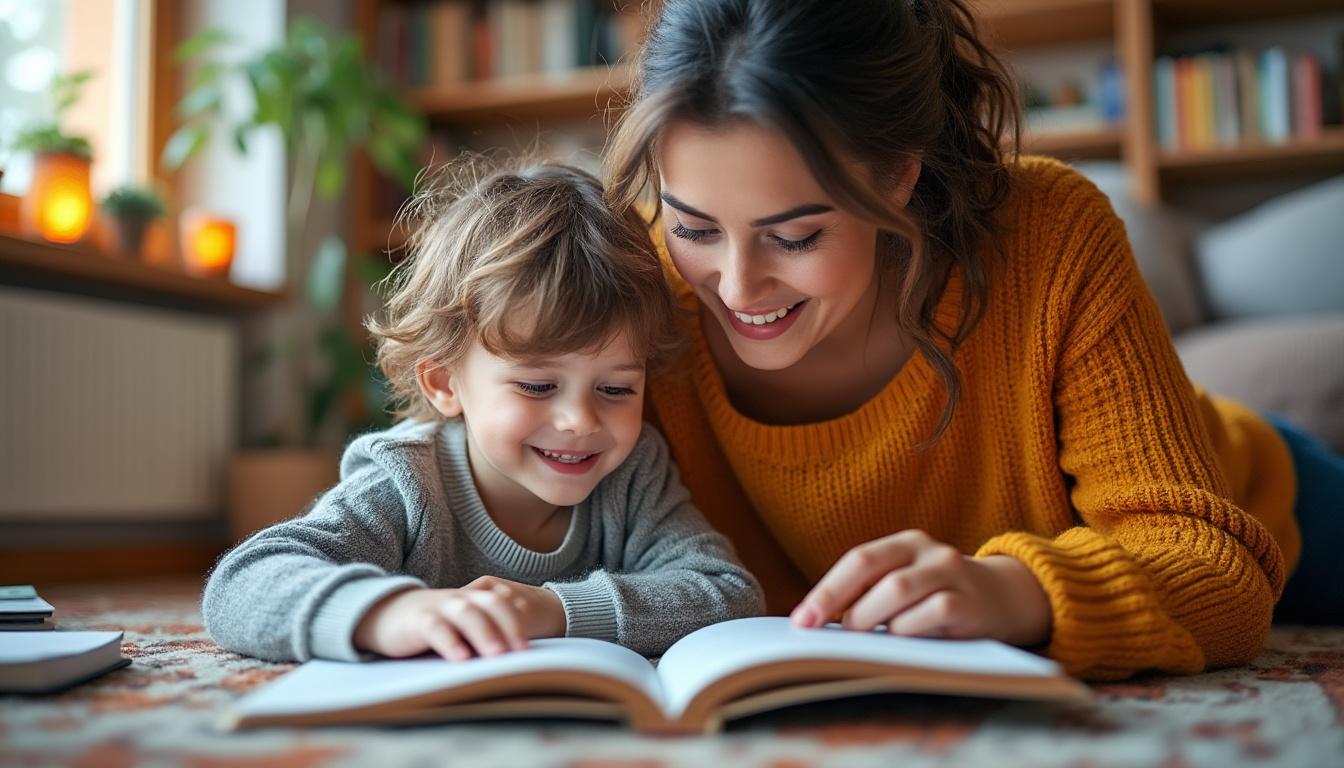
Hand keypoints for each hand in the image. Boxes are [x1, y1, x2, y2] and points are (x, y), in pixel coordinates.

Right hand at [353, 577, 566, 659]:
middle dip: (509, 626)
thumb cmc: (426, 626)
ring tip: (497, 656)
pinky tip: (460, 658)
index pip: (501, 604)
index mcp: (471, 599)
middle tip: (521, 653)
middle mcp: (458, 600)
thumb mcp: (456, 626)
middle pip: (490, 605)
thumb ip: (480, 635)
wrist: (382, 614)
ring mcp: (437, 607)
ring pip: (465, 613)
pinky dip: (449, 641)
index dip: (517, 622)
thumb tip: (510, 659)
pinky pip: (435, 627)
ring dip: (484, 633)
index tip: (530, 649)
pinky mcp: (416, 620)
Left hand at [789, 529, 1051, 646]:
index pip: (857, 560)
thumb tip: (819, 623)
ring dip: (872, 617)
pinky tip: (901, 641)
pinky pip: (932, 612)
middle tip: (822, 633)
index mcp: (905, 543)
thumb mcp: (908, 586)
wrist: (1006, 600)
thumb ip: (871, 596)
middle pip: (872, 569)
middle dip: (839, 602)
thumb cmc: (939, 599)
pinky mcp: (970, 602)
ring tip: (861, 639)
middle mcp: (928, 551)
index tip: (801, 621)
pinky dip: (909, 629)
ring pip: (898, 589)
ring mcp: (952, 572)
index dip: (826, 590)